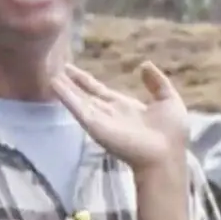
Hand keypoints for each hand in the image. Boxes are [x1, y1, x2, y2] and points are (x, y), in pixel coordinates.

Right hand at [52, 62, 188, 171]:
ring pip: (77, 100)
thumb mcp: (169, 100)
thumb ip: (156, 82)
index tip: (71, 69)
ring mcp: (100, 119)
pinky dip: (66, 96)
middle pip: (84, 94)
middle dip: (69, 83)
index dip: (85, 80)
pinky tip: (54, 84)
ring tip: (48, 74)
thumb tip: (144, 65)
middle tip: (53, 68)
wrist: (165, 155)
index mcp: (124, 107)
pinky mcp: (95, 125)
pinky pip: (77, 108)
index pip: (99, 90)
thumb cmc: (171, 133)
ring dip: (63, 88)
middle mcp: (108, 113)